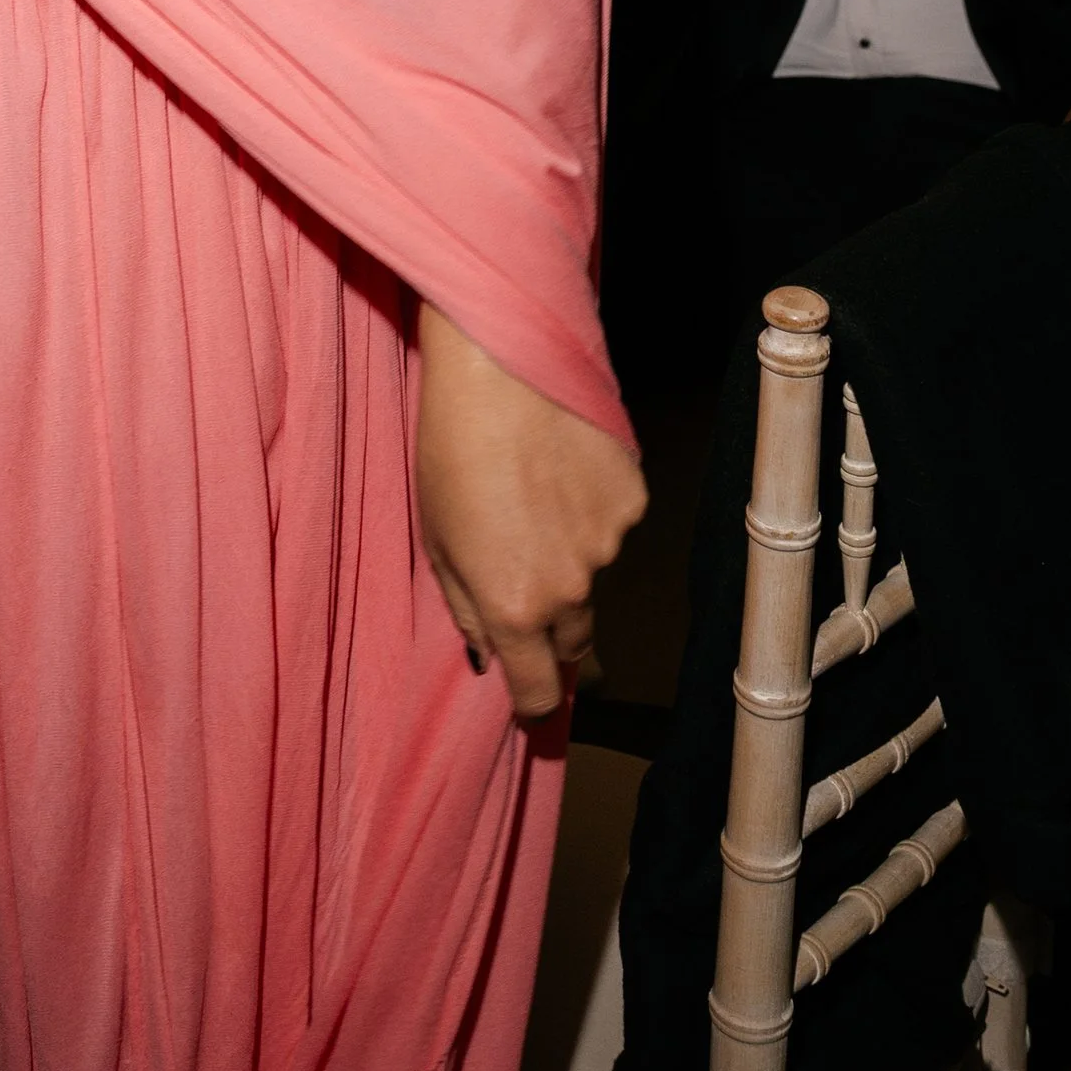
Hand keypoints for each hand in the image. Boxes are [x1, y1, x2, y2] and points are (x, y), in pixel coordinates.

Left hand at [417, 301, 644, 719]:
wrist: (500, 366)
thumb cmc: (450, 447)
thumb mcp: (437, 539)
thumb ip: (465, 609)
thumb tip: (489, 656)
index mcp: (514, 604)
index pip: (540, 690)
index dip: (534, 703)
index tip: (528, 703)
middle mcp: (571, 586)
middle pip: (572, 639)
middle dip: (549, 628)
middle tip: (520, 577)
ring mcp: (609, 543)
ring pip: (592, 574)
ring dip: (567, 556)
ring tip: (530, 493)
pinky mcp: (633, 499)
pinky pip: (611, 524)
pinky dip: (588, 509)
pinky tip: (560, 465)